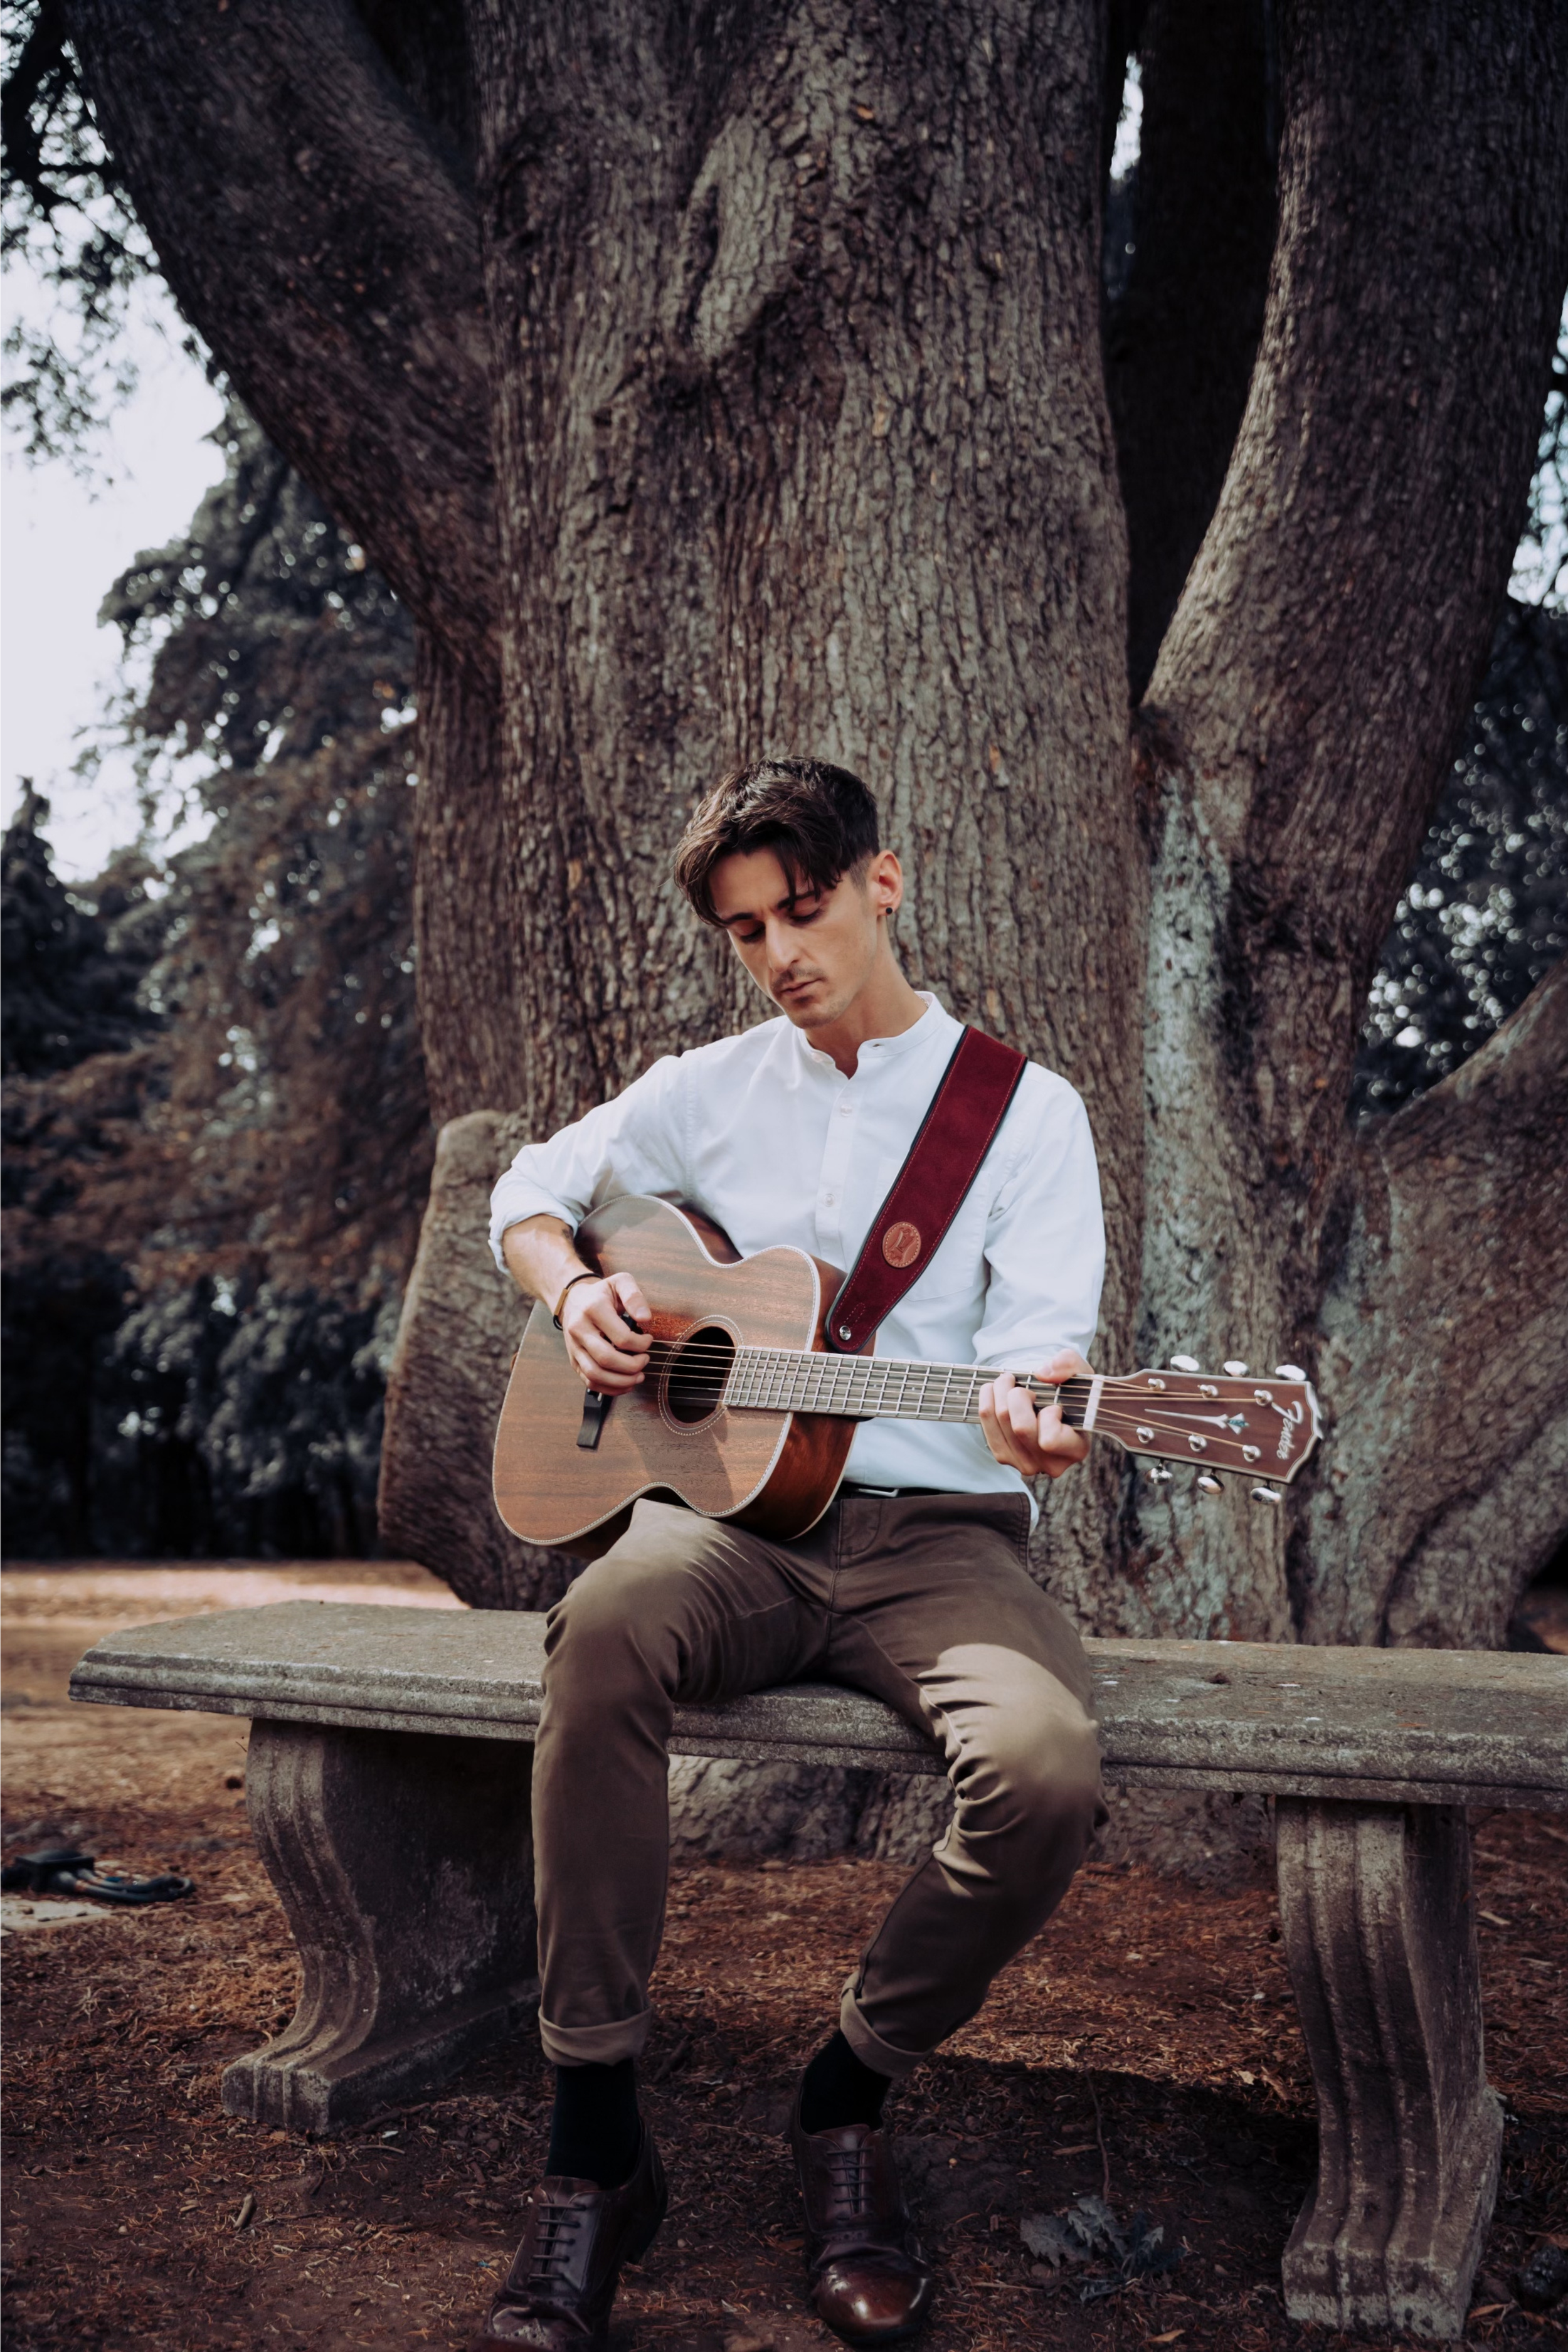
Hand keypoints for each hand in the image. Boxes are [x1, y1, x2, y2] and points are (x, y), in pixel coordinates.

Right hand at [559, 1270, 652, 1392]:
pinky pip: (589, 1381)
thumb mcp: (620, 1282)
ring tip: (638, 1376)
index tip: (649, 1340)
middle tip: (645, 1360)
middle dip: (632, 1366)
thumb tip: (645, 1317)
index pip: (621, 1337)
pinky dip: (609, 1388)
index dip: (641, 1344)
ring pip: (595, 1374)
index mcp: (593, 1309)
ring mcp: (574, 1347)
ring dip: (621, 1381)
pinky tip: (625, 1383)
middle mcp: (579, 1329)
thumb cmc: (601, 1293)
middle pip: (606, 1359)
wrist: (574, 1300)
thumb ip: (634, 1296)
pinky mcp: (573, 1360)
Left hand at [979, 1348, 1092, 1480]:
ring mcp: (1026, 1464)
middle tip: (1020, 1382)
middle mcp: (1051, 1464)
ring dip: (999, 1393)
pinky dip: (987, 1402)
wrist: (1053, 1402)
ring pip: (1001, 1423)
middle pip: (1021, 1428)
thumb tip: (1042, 1373)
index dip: (1048, 1416)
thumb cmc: (1070, 1391)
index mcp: (1075, 1449)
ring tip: (1006, 1381)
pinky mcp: (1005, 1457)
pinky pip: (986, 1426)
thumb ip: (1069, 1365)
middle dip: (1016, 1395)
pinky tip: (994, 1392)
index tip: (1054, 1405)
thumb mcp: (1079, 1371)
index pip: (1050, 1440)